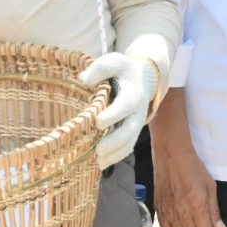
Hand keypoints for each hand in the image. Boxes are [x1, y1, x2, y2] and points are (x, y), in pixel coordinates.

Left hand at [78, 52, 157, 168]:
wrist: (143, 78)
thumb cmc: (123, 70)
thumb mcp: (114, 62)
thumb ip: (100, 68)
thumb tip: (83, 80)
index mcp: (133, 92)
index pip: (126, 105)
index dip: (114, 114)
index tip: (99, 123)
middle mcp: (138, 110)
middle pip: (130, 129)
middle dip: (115, 141)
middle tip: (98, 150)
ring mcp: (136, 123)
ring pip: (130, 142)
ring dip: (115, 154)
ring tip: (98, 162)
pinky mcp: (132, 132)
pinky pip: (127, 147)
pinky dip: (116, 157)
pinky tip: (100, 164)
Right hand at [152, 95, 226, 226]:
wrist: (172, 156)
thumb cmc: (194, 169)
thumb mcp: (211, 187)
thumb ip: (214, 210)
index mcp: (196, 206)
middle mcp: (181, 213)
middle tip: (205, 222)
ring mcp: (168, 212)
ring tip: (192, 219)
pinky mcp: (158, 209)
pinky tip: (179, 218)